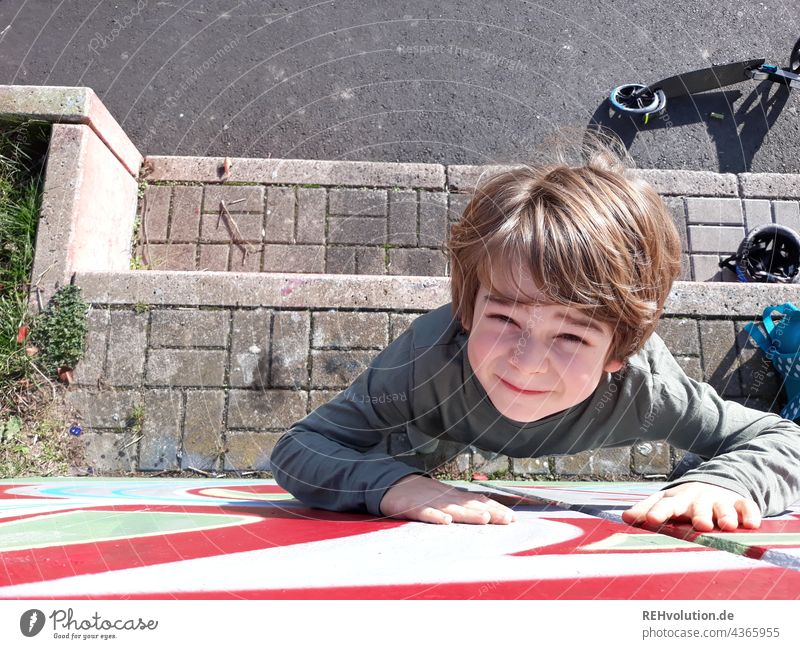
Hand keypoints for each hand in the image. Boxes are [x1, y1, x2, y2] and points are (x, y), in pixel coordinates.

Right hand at [379, 474, 517, 524]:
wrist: (392, 483)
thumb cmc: (422, 494)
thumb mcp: (444, 497)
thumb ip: (463, 504)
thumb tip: (487, 512)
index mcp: (455, 497)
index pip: (480, 502)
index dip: (496, 509)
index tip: (514, 518)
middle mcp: (446, 498)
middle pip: (471, 505)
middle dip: (491, 512)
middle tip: (508, 520)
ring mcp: (430, 501)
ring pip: (452, 508)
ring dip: (469, 514)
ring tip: (484, 518)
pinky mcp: (413, 507)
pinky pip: (425, 512)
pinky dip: (435, 516)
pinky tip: (445, 521)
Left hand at [621, 481, 761, 531]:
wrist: (714, 484)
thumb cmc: (684, 501)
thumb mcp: (665, 502)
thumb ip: (646, 510)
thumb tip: (624, 517)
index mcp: (677, 499)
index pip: (665, 504)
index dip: (658, 512)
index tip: (651, 520)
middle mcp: (698, 499)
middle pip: (697, 506)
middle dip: (698, 514)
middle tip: (699, 525)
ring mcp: (720, 500)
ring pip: (722, 507)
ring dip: (724, 515)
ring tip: (725, 525)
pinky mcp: (740, 502)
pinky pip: (747, 507)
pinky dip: (750, 514)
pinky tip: (751, 524)